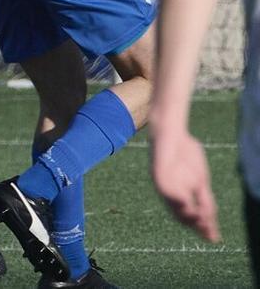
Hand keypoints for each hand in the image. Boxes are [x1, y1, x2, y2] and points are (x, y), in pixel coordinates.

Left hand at [151, 127, 220, 241]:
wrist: (170, 132)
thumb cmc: (185, 153)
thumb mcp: (200, 178)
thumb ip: (204, 196)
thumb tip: (211, 216)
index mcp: (180, 194)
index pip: (191, 215)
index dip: (202, 227)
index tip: (214, 238)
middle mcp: (170, 193)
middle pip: (181, 215)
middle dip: (195, 225)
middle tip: (208, 234)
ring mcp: (162, 184)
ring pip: (172, 206)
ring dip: (186, 216)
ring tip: (199, 222)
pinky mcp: (156, 174)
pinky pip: (165, 190)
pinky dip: (175, 199)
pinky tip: (186, 204)